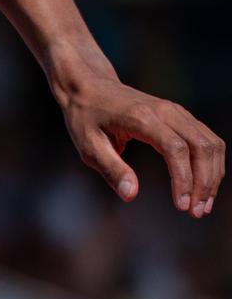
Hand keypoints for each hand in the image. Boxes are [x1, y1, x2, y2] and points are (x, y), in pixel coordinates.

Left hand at [58, 69, 222, 217]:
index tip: (181, 206)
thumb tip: (131, 195)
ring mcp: (176, 111)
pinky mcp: (180, 115)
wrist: (90, 85)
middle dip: (204, 183)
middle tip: (196, 213)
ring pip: (210, 143)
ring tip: (202, 205)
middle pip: (202, 147)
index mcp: (142, 118)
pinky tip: (203, 186)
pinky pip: (207, 139)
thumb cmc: (86, 118)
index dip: (183, 179)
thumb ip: (111, 169)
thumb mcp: (88, 146)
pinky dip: (211, 164)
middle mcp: (165, 111)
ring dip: (212, 176)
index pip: (176, 149)